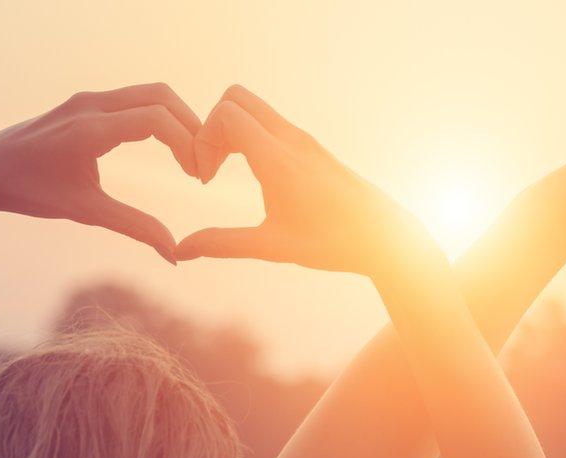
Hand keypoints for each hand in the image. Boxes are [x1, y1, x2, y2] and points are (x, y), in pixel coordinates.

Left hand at [0, 83, 200, 262]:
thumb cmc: (31, 191)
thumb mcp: (86, 211)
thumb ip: (135, 227)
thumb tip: (174, 253)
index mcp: (89, 129)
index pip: (156, 120)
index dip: (188, 144)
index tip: (199, 176)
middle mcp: (91, 104)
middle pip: (162, 96)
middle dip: (192, 127)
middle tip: (204, 164)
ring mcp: (89, 99)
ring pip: (153, 93)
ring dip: (180, 121)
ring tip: (192, 157)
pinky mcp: (90, 102)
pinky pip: (138, 99)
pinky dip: (163, 118)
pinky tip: (171, 148)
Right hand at [175, 86, 420, 274]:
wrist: (383, 236)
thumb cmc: (332, 243)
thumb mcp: (272, 247)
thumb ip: (223, 244)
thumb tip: (181, 251)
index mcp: (278, 159)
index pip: (225, 115)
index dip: (203, 140)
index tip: (205, 177)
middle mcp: (291, 139)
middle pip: (236, 98)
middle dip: (211, 126)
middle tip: (210, 166)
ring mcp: (304, 139)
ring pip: (254, 108)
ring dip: (231, 130)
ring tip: (226, 169)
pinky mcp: (312, 147)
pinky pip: (270, 122)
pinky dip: (251, 136)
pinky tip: (253, 174)